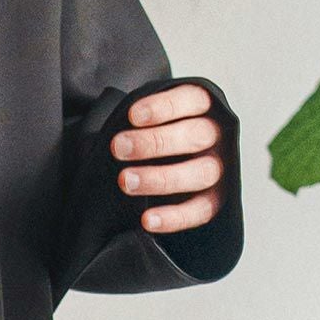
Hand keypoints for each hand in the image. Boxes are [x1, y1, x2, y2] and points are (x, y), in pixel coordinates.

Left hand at [110, 81, 226, 234]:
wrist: (169, 164)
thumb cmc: (151, 134)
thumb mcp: (145, 119)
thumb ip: (134, 122)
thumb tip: (100, 137)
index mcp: (203, 108)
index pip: (192, 99)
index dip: (164, 107)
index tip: (132, 116)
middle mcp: (216, 136)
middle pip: (196, 135)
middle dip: (155, 142)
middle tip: (118, 147)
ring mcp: (219, 169)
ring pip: (201, 173)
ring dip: (160, 178)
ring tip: (126, 181)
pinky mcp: (215, 200)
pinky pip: (200, 211)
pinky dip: (174, 217)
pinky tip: (147, 220)